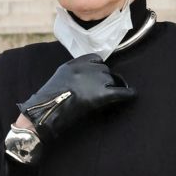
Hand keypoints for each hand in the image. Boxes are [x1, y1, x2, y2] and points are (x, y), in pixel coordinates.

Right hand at [18, 54, 134, 145]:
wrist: (43, 115)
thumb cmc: (47, 104)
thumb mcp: (59, 82)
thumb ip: (72, 78)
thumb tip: (83, 84)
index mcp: (73, 65)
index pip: (95, 60)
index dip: (100, 70)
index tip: (101, 77)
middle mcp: (84, 69)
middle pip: (105, 71)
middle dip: (107, 80)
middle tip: (108, 91)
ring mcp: (93, 80)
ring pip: (111, 80)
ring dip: (114, 87)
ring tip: (117, 95)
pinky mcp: (100, 94)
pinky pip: (119, 92)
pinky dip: (127, 94)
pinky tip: (132, 95)